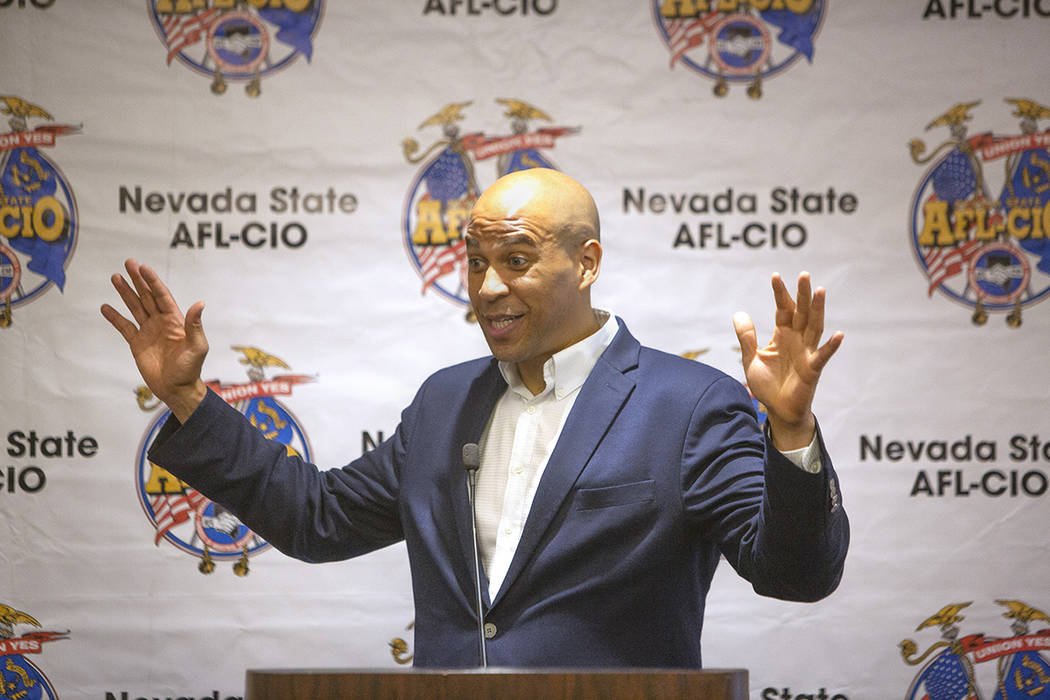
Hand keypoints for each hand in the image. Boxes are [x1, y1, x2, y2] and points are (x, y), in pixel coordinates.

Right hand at [100, 259, 208, 422]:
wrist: (177, 389)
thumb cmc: (190, 369)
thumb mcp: (197, 347)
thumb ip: (195, 325)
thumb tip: (199, 303)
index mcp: (175, 320)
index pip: (162, 296)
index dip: (152, 281)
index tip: (143, 267)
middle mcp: (161, 322)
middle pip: (147, 296)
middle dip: (138, 280)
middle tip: (129, 262)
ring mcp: (148, 332)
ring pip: (135, 307)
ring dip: (125, 293)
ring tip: (115, 277)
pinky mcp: (137, 344)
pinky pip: (124, 327)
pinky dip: (115, 317)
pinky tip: (106, 307)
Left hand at [733, 272, 843, 450]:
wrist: (777, 410)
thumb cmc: (767, 384)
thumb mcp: (751, 359)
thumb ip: (747, 337)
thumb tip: (739, 313)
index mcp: (782, 335)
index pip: (783, 309)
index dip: (780, 294)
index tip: (775, 276)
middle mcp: (797, 340)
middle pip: (801, 312)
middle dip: (802, 294)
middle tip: (804, 274)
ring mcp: (807, 352)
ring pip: (814, 327)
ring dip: (818, 310)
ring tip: (820, 291)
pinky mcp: (813, 369)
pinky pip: (823, 356)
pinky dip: (831, 346)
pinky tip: (838, 334)